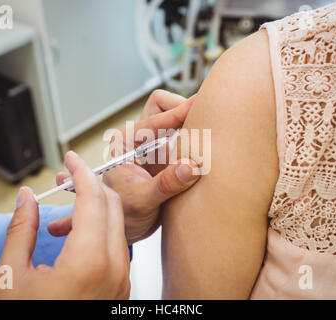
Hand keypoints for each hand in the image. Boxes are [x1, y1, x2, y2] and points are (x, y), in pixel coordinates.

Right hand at [0, 151, 129, 299]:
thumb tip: (26, 198)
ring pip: (117, 225)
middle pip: (112, 205)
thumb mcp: (10, 276)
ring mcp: (121, 280)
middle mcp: (113, 269)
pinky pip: (117, 246)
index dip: (80, 172)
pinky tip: (74, 240)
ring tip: (62, 218)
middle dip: (89, 184)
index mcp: (88, 262)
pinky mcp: (121, 288)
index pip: (92, 198)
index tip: (71, 159)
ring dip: (94, 209)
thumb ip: (20, 230)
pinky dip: (99, 232)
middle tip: (67, 179)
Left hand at [48, 90, 199, 244]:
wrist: (129, 227)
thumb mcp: (142, 201)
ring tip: (210, 130)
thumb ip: (166, 184)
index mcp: (126, 142)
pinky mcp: (170, 156)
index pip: (154, 119)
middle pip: (163, 107)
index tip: (197, 104)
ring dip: (191, 122)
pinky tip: (209, 146)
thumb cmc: (125, 213)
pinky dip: (197, 138)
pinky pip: (186, 138)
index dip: (177, 112)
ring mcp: (156, 146)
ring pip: (175, 120)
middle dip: (182, 107)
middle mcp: (140, 138)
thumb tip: (192, 165)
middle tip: (205, 115)